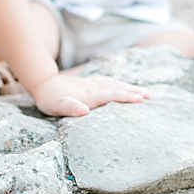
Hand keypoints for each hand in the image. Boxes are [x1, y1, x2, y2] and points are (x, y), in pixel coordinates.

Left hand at [32, 73, 149, 117]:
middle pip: (117, 88)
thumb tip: (85, 110)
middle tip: (150, 97)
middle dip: (133, 92)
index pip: (111, 95)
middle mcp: (93, 88)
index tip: (140, 99)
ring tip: (145, 93)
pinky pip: (110, 83)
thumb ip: (70, 107)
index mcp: (89, 95)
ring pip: (115, 84)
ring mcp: (93, 84)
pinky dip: (121, 85)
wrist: (43, 83)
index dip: (125, 96)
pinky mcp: (91, 83)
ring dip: (130, 88)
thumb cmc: (49, 98)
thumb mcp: (56, 105)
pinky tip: (126, 87)